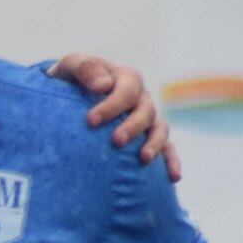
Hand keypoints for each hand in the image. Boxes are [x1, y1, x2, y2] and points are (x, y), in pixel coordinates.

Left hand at [57, 52, 174, 177]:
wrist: (69, 94)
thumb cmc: (69, 80)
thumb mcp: (71, 66)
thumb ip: (85, 68)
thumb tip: (103, 86)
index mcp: (125, 79)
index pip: (126, 90)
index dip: (112, 105)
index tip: (90, 121)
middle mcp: (140, 98)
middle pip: (145, 111)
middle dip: (133, 126)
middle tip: (115, 141)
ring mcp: (147, 118)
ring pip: (160, 129)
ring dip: (155, 144)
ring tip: (143, 159)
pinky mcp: (148, 137)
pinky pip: (167, 149)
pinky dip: (172, 161)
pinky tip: (173, 177)